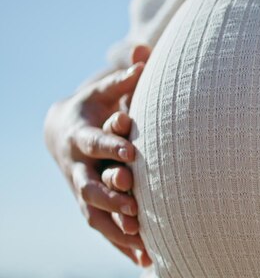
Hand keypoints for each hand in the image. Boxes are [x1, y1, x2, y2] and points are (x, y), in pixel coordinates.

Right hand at [44, 45, 151, 265]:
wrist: (63, 132)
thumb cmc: (91, 107)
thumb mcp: (102, 91)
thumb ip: (123, 78)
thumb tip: (144, 52)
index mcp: (80, 136)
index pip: (97, 142)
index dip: (112, 145)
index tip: (132, 152)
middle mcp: (77, 167)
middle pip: (90, 185)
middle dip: (110, 196)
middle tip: (135, 206)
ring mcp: (81, 189)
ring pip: (96, 214)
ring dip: (117, 229)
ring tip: (142, 245)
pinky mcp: (89, 206)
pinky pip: (104, 229)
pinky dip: (122, 245)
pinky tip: (145, 261)